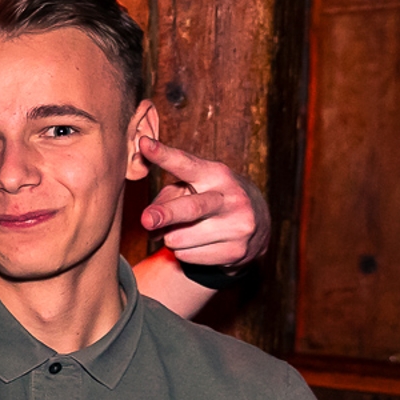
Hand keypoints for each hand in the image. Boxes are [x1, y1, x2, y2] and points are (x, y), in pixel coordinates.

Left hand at [138, 135, 268, 266]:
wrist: (255, 225)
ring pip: (180, 238)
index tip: (145, 144)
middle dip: (166, 214)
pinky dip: (184, 251)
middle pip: (190, 208)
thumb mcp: (192, 186)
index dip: (164, 155)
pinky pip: (187, 256)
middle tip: (146, 220)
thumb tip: (147, 221)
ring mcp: (238, 226)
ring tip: (188, 228)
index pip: (186, 164)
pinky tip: (200, 242)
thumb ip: (166, 195)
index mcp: (216, 175)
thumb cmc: (209, 197)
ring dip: (171, 236)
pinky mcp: (236, 252)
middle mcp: (231, 198)